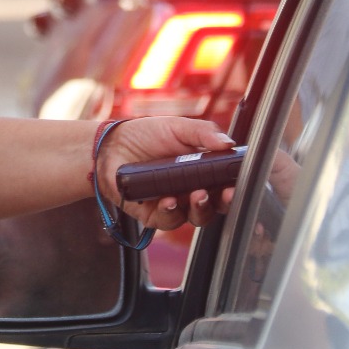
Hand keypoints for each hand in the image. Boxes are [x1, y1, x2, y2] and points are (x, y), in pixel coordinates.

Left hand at [94, 117, 236, 232]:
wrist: (110, 147)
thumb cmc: (145, 135)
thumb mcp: (177, 128)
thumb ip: (204, 133)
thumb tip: (229, 143)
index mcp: (202, 171)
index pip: (225, 185)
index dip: (234, 187)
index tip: (238, 183)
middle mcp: (191, 191)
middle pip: (215, 206)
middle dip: (222, 202)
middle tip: (224, 193)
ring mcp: (174, 204)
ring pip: (195, 217)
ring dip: (199, 208)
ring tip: (195, 195)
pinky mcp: (154, 215)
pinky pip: (168, 221)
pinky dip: (171, 212)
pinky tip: (168, 200)